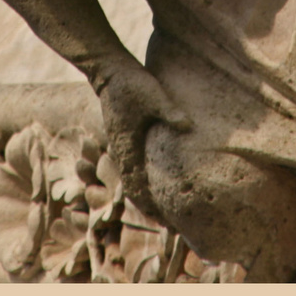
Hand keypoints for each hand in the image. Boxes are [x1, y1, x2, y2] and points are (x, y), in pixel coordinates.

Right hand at [93, 61, 192, 211]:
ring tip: (168, 210)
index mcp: (126, 149)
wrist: (108, 70)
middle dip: (153, 210)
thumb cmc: (129, 83)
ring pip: (134, 182)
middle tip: (175, 225)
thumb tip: (188, 126)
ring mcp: (122, 146)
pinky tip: (159, 181)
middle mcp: (122, 152)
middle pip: (136, 192)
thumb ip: (169, 111)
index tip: (171, 223)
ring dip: (149, 197)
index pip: (138, 190)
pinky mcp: (126, 138)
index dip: (153, 209)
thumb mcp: (152, 95)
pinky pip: (135, 168)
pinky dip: (145, 181)